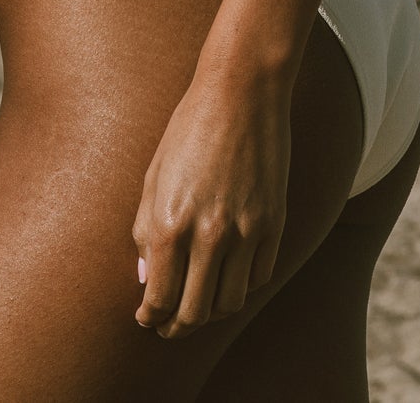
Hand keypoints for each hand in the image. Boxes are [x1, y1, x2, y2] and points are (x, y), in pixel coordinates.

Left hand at [132, 71, 290, 338]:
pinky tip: (230, 273)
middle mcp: (207, 235)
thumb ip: (145, 230)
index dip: (150, 317)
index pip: (159, 299)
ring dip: (211, 310)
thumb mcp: (154, 175)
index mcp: (169, 223)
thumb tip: (147, 278)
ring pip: (229, 303)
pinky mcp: (274, 223)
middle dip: (177, 327)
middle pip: (194, 314)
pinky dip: (242, 283)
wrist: (242, 92)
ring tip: (200, 301)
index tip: (147, 317)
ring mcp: (245, 232)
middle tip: (169, 325)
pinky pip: (259, 277)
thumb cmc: (189, 129)